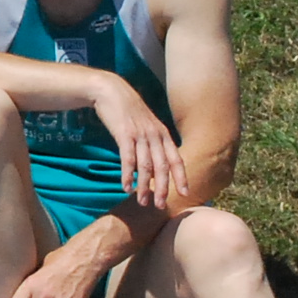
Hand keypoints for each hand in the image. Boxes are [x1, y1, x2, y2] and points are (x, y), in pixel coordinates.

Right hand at [91, 78, 187, 207]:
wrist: (112, 91)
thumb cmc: (129, 111)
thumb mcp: (148, 124)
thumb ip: (154, 142)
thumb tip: (157, 164)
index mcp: (163, 134)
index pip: (177, 159)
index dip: (181, 177)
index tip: (185, 194)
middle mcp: (155, 135)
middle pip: (162, 166)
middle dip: (163, 188)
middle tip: (161, 206)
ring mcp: (140, 135)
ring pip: (146, 166)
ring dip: (144, 186)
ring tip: (142, 202)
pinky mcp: (124, 134)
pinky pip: (128, 159)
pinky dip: (127, 175)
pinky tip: (126, 187)